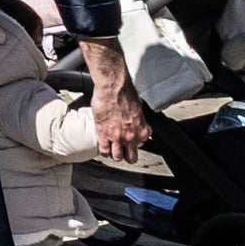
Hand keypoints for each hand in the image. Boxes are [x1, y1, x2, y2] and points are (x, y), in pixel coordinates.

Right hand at [82, 41, 153, 161]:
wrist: (114, 88)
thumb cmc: (126, 93)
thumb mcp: (140, 109)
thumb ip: (139, 121)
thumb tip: (138, 123)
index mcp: (141, 131)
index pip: (142, 145)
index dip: (136, 143)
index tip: (132, 141)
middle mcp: (130, 137)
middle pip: (131, 158)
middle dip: (128, 156)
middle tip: (124, 152)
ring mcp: (116, 137)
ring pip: (117, 157)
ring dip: (115, 154)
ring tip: (113, 151)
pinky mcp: (102, 134)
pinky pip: (103, 150)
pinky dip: (104, 150)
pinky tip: (104, 147)